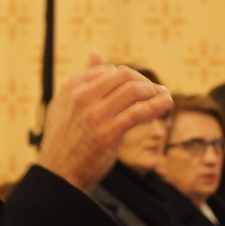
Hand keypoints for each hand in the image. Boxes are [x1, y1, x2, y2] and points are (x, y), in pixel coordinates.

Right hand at [37, 53, 172, 192]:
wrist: (58, 174)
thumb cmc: (65, 140)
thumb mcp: (66, 103)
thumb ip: (84, 78)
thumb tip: (95, 52)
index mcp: (71, 87)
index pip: (109, 70)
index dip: (130, 77)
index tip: (141, 86)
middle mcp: (82, 96)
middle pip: (124, 76)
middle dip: (144, 81)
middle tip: (156, 90)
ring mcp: (94, 114)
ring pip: (133, 91)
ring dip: (154, 91)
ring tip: (165, 96)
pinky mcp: (107, 132)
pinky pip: (138, 113)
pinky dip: (157, 106)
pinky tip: (166, 104)